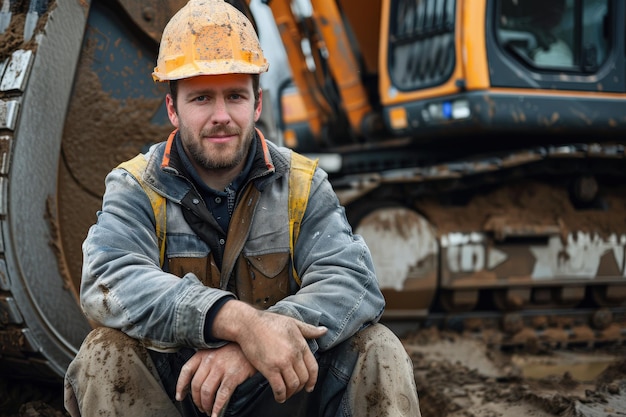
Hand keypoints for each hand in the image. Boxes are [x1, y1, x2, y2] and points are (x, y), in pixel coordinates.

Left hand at [175, 343, 255, 416]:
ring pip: (206, 392)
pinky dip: (217, 407)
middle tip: (200, 407)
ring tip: (209, 410)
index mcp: (204, 353)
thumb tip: (200, 378)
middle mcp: (210, 360)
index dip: (180, 386)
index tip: (180, 395)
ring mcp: (221, 368)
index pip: (186, 371)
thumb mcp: (217, 348)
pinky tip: (216, 413)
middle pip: (196, 385)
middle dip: (196, 400)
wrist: (253, 341)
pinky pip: (222, 395)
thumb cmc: (236, 347)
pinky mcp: (233, 376)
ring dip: (206, 405)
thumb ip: (207, 360)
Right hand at [212, 302, 327, 402]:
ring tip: (286, 394)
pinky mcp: (269, 368)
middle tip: (295, 390)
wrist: (248, 324)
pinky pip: (279, 388)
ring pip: (293, 385)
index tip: (310, 387)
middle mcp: (294, 354)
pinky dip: (281, 396)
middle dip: (301, 388)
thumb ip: (309, 330)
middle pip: (304, 378)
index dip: (313, 380)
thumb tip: (324, 331)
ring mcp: (282, 362)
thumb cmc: (269, 322)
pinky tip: (278, 397)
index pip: (313, 367)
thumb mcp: (292, 322)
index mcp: (301, 344)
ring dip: (291, 393)